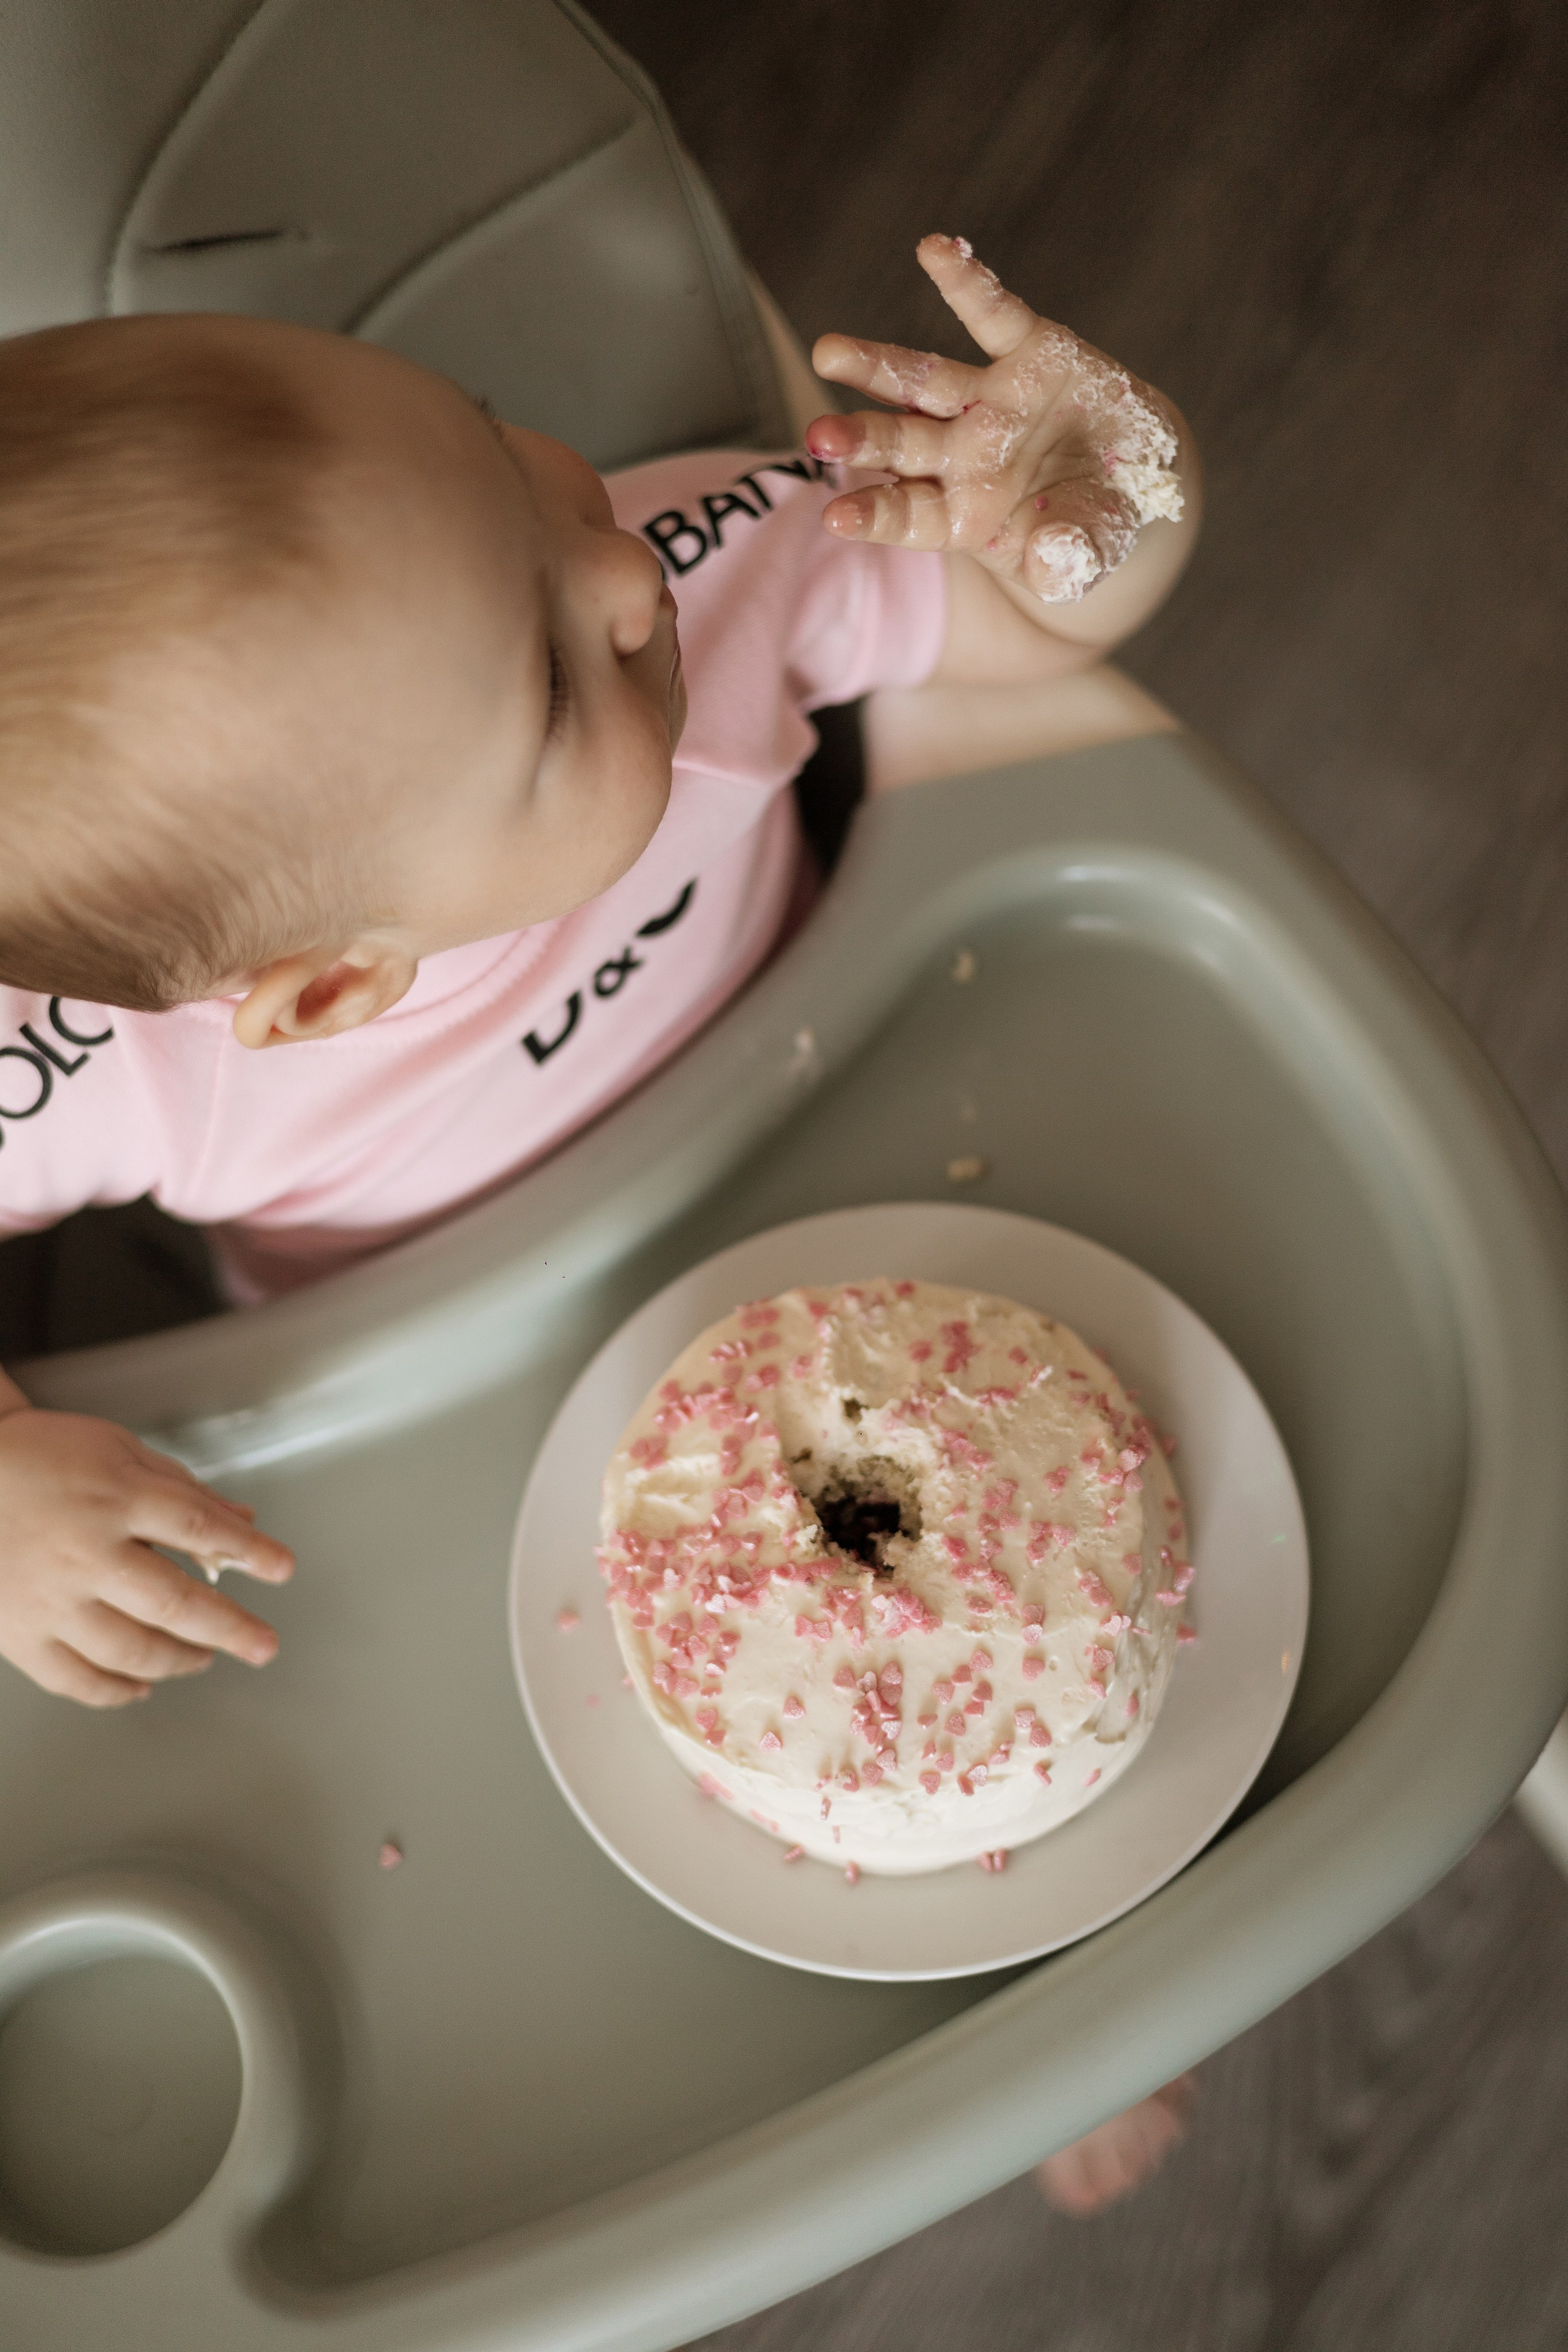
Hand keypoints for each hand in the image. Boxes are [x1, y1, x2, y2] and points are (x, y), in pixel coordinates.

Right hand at [0, 1404, 293, 1706]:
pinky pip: (73, 1678)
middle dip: (229, 1628)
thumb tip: (242, 1519)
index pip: (200, 1527)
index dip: (250, 1551)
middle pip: (173, 1601)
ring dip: (178, 1660)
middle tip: (264, 1645)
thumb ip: (182, 1489)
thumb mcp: (119, 1452)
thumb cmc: (40, 1457)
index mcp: (116, 1498)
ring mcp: (51, 1598)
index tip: (282, 1569)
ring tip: (204, 1657)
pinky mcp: (19, 1631)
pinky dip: (113, 1691)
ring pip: (129, 1648)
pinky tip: (141, 1687)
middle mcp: (86, 1552)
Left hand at [807, 234, 1184, 603]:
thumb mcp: (1087, 555)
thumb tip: (1055, 561)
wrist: (1136, 478)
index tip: (836, 518)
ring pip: (922, 379)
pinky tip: (934, 249)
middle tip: (817, 436)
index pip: (910, 515)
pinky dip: (965, 281)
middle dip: (862, 439)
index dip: (877, 515)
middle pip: (901, 444)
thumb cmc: (1093, 528)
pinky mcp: (1028, 349)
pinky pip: (992, 312)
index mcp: (965, 514)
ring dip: (876, 365)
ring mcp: (990, 399)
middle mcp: (963, 455)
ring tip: (828, 352)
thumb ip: (1068, 562)